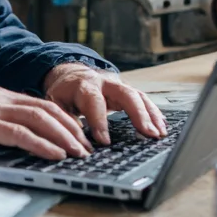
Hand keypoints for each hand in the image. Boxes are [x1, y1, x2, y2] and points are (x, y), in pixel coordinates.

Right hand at [0, 86, 94, 160]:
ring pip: (39, 118)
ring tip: (78, 153)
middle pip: (46, 109)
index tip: (79, 137)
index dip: (63, 120)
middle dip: (71, 129)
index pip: (39, 104)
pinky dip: (42, 144)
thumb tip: (24, 143)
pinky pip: (20, 133)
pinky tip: (55, 155)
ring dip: (63, 137)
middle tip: (87, 148)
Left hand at [42, 62, 167, 144]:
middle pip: (126, 94)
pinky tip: (161, 127)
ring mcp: (119, 86)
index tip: (104, 141)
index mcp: (84, 85)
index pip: (94, 102)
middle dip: (138, 114)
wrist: (72, 74)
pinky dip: (154, 113)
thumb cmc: (64, 92)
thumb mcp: (55, 102)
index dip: (99, 121)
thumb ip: (63, 117)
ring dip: (151, 115)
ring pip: (139, 97)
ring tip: (159, 134)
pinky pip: (144, 100)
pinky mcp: (127, 91)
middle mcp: (105, 83)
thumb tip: (74, 137)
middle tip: (148, 134)